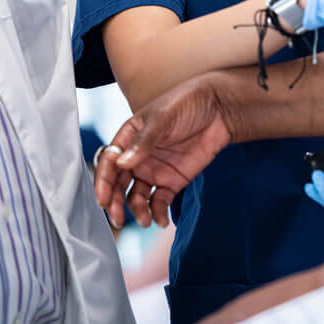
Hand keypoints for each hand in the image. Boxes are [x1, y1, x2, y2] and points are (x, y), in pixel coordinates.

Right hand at [93, 73, 232, 227]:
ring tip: (146, 221)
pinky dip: (158, 213)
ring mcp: (155, 170)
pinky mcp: (173, 181)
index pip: (109, 162)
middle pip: (119, 184)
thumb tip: (122, 163)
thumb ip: (143, 141)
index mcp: (129, 137)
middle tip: (118, 218)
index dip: (104, 182)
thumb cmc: (187, 103)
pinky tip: (161, 221)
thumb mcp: (163, 117)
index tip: (104, 199)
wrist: (220, 108)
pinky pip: (160, 201)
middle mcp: (138, 157)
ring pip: (137, 196)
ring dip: (138, 211)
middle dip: (115, 203)